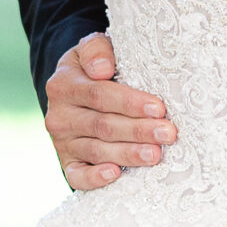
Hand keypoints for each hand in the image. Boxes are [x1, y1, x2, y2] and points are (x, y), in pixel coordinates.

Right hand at [44, 33, 175, 191]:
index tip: (158, 108)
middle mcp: (59, 115)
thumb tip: (102, 69)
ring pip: (97, 150)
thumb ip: (96, 49)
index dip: (130, 103)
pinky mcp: (67, 163)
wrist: (75, 89)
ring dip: (128, 154)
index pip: (99, 95)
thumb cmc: (96, 67)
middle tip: (167, 134)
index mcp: (64, 85)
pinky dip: (95, 178)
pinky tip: (115, 174)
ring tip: (155, 154)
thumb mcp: (93, 47)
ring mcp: (62, 142)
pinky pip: (77, 176)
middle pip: (103, 125)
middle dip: (138, 130)